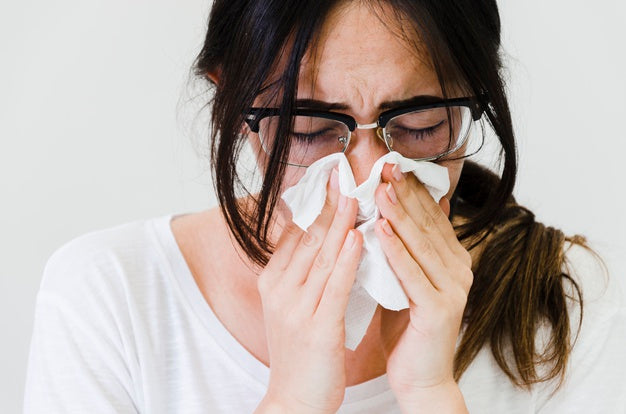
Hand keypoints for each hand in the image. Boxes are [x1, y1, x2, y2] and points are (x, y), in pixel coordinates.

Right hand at [254, 168, 362, 413]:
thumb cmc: (301, 352)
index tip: (330, 180)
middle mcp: (280, 290)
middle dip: (327, 204)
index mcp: (273, 282)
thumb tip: (323, 237)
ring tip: (355, 195)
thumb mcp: (293, 306)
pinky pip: (334, 285)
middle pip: (307, 238)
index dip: (313, 204)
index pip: (294, 233)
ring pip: (321, 256)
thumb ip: (304, 272)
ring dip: (339, 223)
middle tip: (343, 174)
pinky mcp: (316, 327)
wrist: (295, 400)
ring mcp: (296, 308)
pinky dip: (346, 259)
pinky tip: (357, 238)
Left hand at [374, 163, 471, 409]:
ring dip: (400, 214)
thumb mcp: (403, 280)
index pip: (431, 217)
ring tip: (381, 189)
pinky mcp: (440, 309)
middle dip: (406, 193)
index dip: (412, 190)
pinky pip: (413, 274)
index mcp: (451, 261)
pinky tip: (381, 229)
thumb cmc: (406, 329)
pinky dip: (396, 250)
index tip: (392, 165)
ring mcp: (453, 289)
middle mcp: (458, 270)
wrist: (420, 377)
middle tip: (387, 165)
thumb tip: (384, 216)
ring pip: (421, 244)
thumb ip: (401, 251)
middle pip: (428, 224)